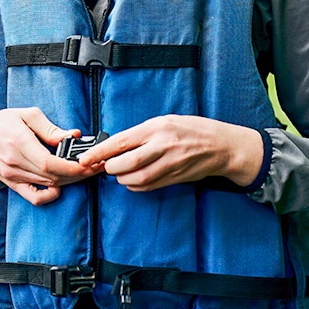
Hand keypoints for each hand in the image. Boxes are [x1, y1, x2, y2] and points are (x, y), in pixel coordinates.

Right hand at [0, 107, 97, 205]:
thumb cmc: (2, 123)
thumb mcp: (27, 115)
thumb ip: (50, 128)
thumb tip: (72, 136)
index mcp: (20, 143)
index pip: (50, 163)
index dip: (73, 167)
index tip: (90, 163)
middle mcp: (16, 163)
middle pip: (53, 176)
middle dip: (79, 173)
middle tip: (96, 166)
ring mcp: (13, 176)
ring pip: (49, 185)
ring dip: (70, 180)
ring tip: (85, 171)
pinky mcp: (12, 184)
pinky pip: (35, 197)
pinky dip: (50, 195)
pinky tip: (60, 186)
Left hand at [76, 115, 262, 191]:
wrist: (222, 145)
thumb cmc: (192, 129)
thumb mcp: (165, 121)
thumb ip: (142, 133)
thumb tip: (117, 144)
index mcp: (157, 128)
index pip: (121, 141)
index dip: (100, 152)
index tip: (85, 158)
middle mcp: (163, 146)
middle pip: (127, 164)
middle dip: (111, 168)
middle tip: (106, 166)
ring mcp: (170, 164)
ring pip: (137, 178)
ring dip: (123, 179)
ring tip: (120, 173)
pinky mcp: (175, 177)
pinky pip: (149, 186)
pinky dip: (136, 186)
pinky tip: (134, 180)